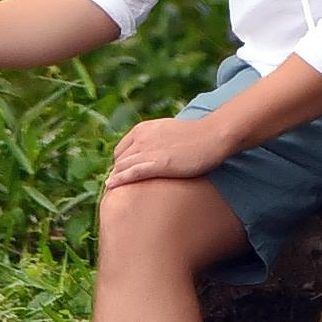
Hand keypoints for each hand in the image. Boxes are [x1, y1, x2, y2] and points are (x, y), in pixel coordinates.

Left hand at [102, 112, 232, 189]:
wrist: (212, 135)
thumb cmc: (196, 136)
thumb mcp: (169, 133)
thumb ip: (157, 141)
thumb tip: (156, 153)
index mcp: (143, 129)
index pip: (122, 149)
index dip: (120, 164)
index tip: (120, 175)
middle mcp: (141, 137)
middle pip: (120, 159)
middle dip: (115, 173)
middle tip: (114, 188)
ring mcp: (148, 150)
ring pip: (122, 166)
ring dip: (115, 179)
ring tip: (109, 193)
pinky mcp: (158, 163)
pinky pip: (132, 172)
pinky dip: (120, 179)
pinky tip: (111, 186)